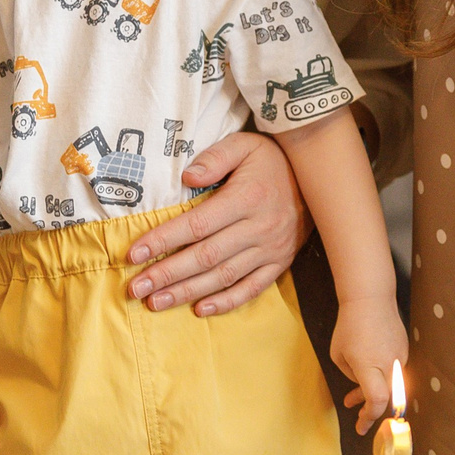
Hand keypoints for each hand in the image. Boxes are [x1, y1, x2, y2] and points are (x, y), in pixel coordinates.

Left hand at [123, 131, 309, 314]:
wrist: (319, 178)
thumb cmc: (273, 160)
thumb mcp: (245, 145)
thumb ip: (215, 157)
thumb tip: (187, 176)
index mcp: (246, 198)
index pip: (197, 224)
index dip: (163, 241)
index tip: (134, 254)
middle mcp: (259, 228)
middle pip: (205, 257)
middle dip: (167, 274)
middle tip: (135, 288)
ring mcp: (271, 250)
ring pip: (224, 277)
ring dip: (187, 292)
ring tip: (156, 302)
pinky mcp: (279, 264)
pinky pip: (251, 288)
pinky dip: (226, 302)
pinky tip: (200, 310)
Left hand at [329, 295, 407, 433]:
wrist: (371, 300)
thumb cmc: (350, 326)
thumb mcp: (339, 355)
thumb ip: (352, 375)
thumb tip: (360, 388)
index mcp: (369, 366)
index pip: (376, 400)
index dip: (369, 417)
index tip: (360, 427)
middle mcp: (388, 364)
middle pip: (386, 399)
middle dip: (371, 411)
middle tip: (358, 417)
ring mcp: (399, 358)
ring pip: (390, 387)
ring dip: (373, 394)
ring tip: (353, 397)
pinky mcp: (404, 352)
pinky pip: (393, 374)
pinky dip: (381, 380)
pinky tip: (366, 378)